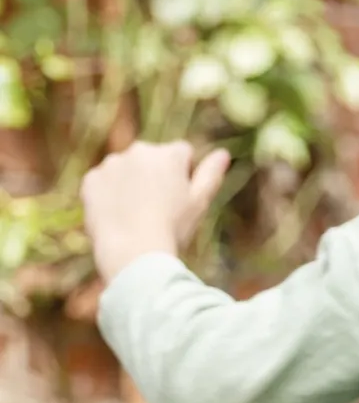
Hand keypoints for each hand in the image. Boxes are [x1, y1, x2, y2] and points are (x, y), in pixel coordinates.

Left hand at [81, 142, 230, 286]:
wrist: (132, 252)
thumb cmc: (173, 229)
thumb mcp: (199, 202)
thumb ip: (211, 174)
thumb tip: (223, 153)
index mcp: (169, 153)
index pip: (182, 153)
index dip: (184, 176)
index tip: (179, 199)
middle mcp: (139, 150)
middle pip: (152, 158)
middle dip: (156, 175)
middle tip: (157, 208)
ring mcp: (112, 164)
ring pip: (126, 169)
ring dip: (131, 183)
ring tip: (135, 214)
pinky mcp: (90, 179)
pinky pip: (102, 182)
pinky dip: (108, 194)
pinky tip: (117, 215)